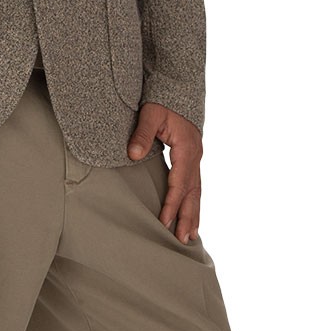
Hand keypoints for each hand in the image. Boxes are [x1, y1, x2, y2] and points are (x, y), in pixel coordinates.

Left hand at [127, 102, 202, 243]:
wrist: (177, 90)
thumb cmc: (162, 102)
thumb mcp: (150, 114)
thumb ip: (142, 134)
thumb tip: (133, 155)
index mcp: (186, 149)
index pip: (179, 183)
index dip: (172, 204)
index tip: (163, 222)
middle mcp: (195, 156)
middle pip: (193, 193)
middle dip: (188, 217)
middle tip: (182, 240)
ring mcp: (196, 158)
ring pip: (197, 192)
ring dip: (193, 214)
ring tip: (191, 236)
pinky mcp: (192, 159)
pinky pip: (194, 185)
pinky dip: (192, 203)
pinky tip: (190, 216)